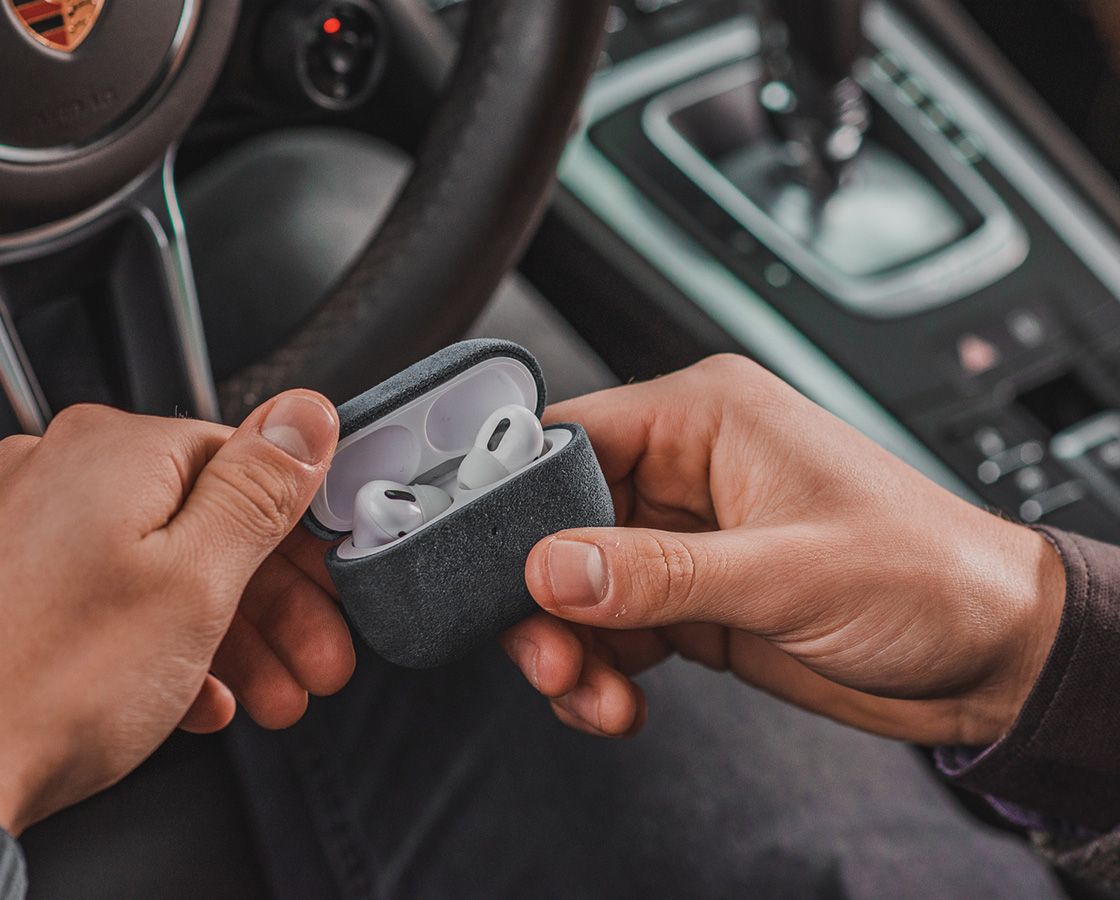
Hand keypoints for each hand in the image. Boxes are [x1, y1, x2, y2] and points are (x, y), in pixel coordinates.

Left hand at [0, 391, 352, 832]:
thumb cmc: (49, 684)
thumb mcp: (198, 579)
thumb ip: (262, 488)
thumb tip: (307, 415)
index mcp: (113, 450)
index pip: (248, 464)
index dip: (302, 535)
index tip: (329, 585)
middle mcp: (60, 472)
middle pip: (208, 522)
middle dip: (275, 603)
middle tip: (314, 656)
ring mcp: (25, 528)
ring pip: (162, 567)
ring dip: (229, 634)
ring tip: (268, 692)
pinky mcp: (5, 584)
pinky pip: (111, 599)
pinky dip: (162, 644)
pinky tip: (192, 695)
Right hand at [500, 356, 1065, 746]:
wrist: (992, 653)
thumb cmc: (928, 575)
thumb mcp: (789, 573)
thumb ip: (660, 573)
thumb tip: (554, 567)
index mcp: (709, 418)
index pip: (573, 435)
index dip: (518, 498)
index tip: (491, 563)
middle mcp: (688, 469)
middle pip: (561, 520)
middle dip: (543, 594)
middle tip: (548, 652)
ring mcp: (687, 537)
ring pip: (578, 583)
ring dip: (571, 645)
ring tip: (591, 692)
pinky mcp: (693, 596)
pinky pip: (614, 627)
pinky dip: (602, 669)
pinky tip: (618, 700)